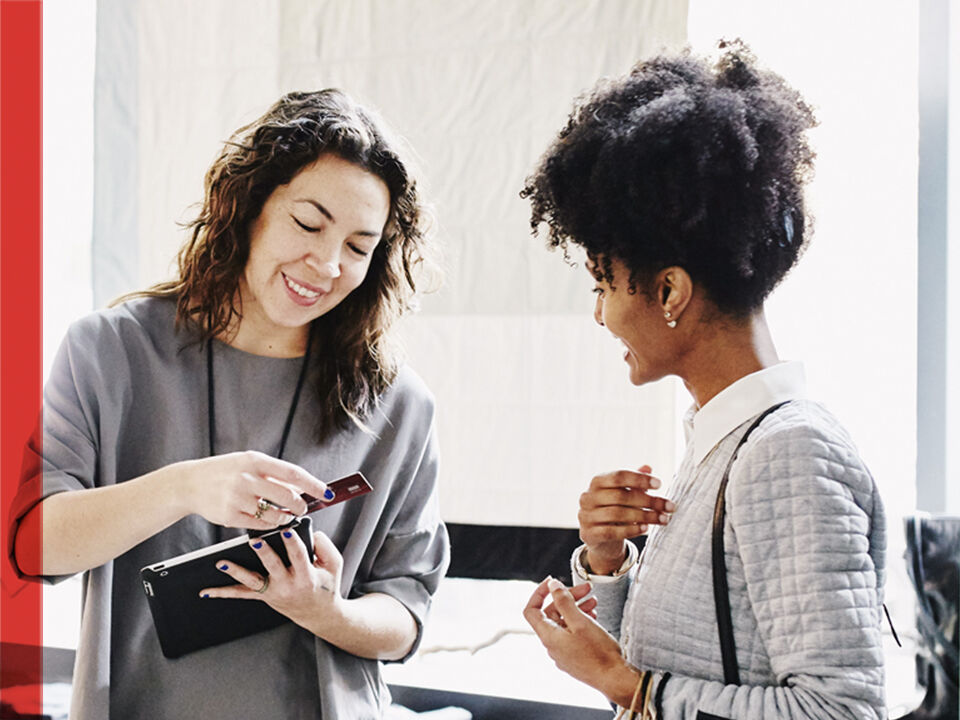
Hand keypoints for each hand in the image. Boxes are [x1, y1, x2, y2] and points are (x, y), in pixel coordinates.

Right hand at [177, 451, 330, 530]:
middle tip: (302, 508)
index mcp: (255, 461)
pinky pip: (260, 525)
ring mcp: (238, 498)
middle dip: (300, 505)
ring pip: (275, 514)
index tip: (327, 493)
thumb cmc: (225, 472)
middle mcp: (247, 478)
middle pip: (287, 497)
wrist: (189, 483)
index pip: (293, 474)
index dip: (313, 485)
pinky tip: (270, 521)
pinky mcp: (230, 516)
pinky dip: (270, 525)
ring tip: (285, 515)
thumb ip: (273, 474)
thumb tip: (300, 488)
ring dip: (285, 518)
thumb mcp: (248, 463)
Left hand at [200, 530, 341, 627]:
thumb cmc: (327, 585)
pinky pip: (242, 594)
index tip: (286, 530)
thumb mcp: (335, 565)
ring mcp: (273, 592)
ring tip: (222, 563)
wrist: (319, 614)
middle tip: (255, 541)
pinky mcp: (263, 596)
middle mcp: (288, 585)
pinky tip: (205, 591)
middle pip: (273, 566)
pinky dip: (223, 592)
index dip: (292, 543)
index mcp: (306, 577)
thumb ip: (325, 546)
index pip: (299, 556)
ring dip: (236, 572)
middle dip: (264, 553)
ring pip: (252, 581)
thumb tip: (310, 531)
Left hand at [523, 577, 634, 700]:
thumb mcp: (580, 621)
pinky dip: (580, 621)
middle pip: (552, 614)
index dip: (539, 592)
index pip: (532, 610)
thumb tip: (552, 585)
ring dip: (577, 608)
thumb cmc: (598, 652)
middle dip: (568, 598)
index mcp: (548, 636)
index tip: (553, 581)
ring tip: (594, 602)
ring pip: (564, 623)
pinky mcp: (575, 656)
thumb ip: (564, 601)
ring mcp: (563, 652)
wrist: (615, 679)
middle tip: (586, 589)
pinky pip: (572, 634)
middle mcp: (552, 646)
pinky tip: (594, 616)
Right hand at [579, 464, 673, 573]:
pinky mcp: (589, 534)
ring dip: (644, 517)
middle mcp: (588, 497)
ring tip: (663, 519)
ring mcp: (586, 516)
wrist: (599, 537)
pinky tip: (645, 529)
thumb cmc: (614, 508)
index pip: (618, 476)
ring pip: (617, 514)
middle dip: (648, 501)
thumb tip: (648, 467)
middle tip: (670, 506)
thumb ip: (634, 481)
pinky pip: (611, 532)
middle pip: (621, 496)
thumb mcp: (623, 493)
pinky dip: (630, 530)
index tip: (660, 484)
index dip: (639, 479)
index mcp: (597, 482)